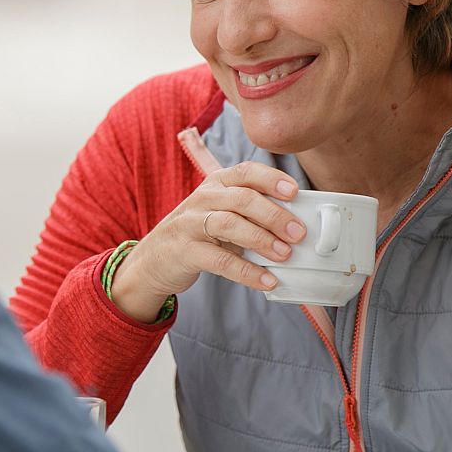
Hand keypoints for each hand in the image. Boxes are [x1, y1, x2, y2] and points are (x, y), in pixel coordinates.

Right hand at [110, 162, 305, 321]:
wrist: (153, 260)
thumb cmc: (197, 235)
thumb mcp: (219, 214)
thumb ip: (249, 213)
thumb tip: (294, 224)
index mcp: (215, 184)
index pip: (245, 172)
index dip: (271, 179)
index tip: (295, 191)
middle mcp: (202, 199)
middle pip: (242, 199)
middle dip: (274, 215)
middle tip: (298, 233)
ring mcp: (190, 224)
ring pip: (230, 224)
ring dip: (262, 240)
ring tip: (284, 255)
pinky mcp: (185, 251)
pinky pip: (220, 260)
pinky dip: (247, 271)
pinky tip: (266, 280)